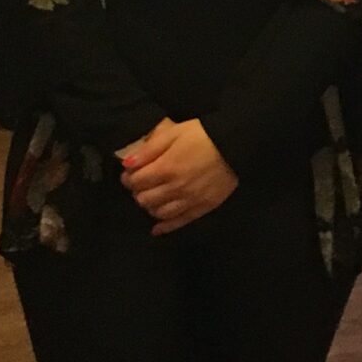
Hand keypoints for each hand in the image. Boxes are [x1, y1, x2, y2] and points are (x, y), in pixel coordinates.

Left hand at [117, 117, 237, 235]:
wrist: (235, 145)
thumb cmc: (202, 134)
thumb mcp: (174, 132)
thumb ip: (149, 149)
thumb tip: (126, 164)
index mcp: (166, 168)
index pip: (136, 181)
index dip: (128, 178)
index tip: (129, 173)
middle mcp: (175, 188)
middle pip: (144, 199)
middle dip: (138, 192)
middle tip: (141, 184)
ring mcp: (189, 201)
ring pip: (159, 213)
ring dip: (150, 206)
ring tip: (152, 197)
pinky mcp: (203, 208)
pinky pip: (179, 222)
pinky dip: (165, 227)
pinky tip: (156, 228)